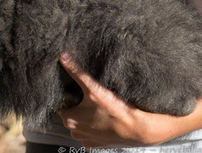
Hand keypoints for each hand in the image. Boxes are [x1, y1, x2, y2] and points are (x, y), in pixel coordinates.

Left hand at [58, 52, 201, 147]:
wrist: (139, 129)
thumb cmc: (116, 111)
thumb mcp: (94, 88)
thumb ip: (77, 72)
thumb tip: (63, 57)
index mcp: (69, 119)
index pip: (62, 104)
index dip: (69, 96)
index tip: (77, 91)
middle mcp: (74, 132)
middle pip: (71, 114)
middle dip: (78, 106)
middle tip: (90, 97)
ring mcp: (86, 139)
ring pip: (81, 123)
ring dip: (87, 116)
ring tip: (98, 107)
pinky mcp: (97, 145)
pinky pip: (91, 133)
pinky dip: (96, 126)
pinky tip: (104, 118)